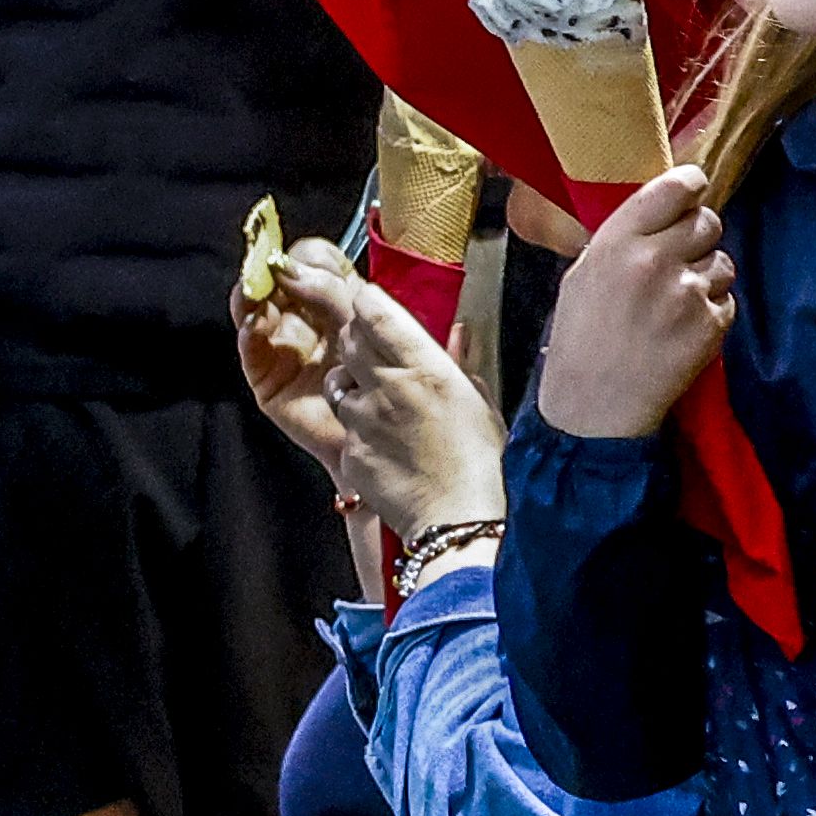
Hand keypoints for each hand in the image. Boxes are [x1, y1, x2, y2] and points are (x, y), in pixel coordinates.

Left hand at [242, 238, 501, 539]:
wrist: (455, 522)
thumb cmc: (477, 462)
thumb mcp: (479, 402)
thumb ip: (460, 362)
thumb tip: (458, 332)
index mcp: (426, 367)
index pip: (374, 309)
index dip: (359, 297)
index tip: (355, 293)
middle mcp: (389, 386)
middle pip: (347, 335)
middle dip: (346, 329)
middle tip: (354, 334)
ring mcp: (364, 419)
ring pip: (336, 379)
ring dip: (348, 379)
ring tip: (377, 397)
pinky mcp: (348, 449)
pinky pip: (342, 423)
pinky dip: (355, 424)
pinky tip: (381, 440)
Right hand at [532, 167, 737, 439]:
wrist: (593, 407)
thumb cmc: (582, 340)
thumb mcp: (583, 275)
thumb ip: (623, 239)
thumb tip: (660, 212)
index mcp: (617, 242)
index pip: (674, 187)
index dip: (690, 185)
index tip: (692, 189)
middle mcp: (655, 260)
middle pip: (707, 221)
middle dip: (698, 236)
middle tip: (679, 259)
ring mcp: (687, 293)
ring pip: (722, 262)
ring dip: (706, 277)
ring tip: (675, 304)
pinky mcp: (710, 324)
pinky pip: (726, 300)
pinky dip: (711, 313)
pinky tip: (682, 330)